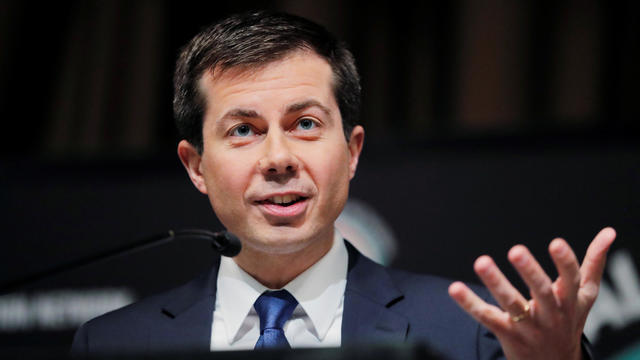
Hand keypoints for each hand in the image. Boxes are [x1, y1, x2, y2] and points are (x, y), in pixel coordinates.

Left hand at [448, 227, 615, 359]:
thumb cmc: (568, 320)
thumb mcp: (585, 296)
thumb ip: (593, 263)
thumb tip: (609, 232)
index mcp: (570, 300)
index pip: (570, 279)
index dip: (565, 262)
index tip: (557, 242)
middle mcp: (550, 313)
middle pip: (541, 292)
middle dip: (530, 272)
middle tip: (516, 250)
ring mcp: (528, 326)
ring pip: (511, 304)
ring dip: (496, 283)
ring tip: (481, 262)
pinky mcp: (507, 334)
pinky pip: (487, 318)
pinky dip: (469, 303)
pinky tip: (454, 288)